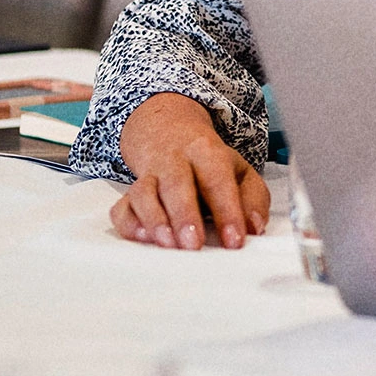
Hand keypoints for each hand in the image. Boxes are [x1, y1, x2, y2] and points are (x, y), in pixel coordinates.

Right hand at [111, 91, 270, 249]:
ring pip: (144, 192)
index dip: (227, 210)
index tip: (234, 240)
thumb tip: (254, 226)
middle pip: (176, 183)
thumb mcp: (239, 171)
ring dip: (154, 220)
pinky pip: (121, 208)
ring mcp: (149, 175)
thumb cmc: (208, 162)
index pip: (217, 179)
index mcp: (207, 151)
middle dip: (184, 215)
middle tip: (193, 244)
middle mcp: (174, 160)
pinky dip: (129, 224)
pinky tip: (143, 237)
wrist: (166, 130)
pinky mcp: (129, 193)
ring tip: (168, 244)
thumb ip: (253, 198)